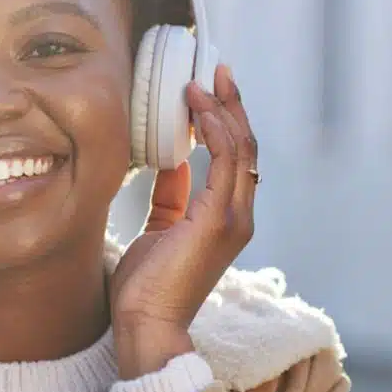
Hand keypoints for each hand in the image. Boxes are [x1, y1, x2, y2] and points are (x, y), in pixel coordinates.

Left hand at [111, 65, 258, 378]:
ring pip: (242, 148)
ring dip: (224, 109)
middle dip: (231, 105)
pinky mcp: (219, 221)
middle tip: (215, 70)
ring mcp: (234, 218)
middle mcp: (239, 216)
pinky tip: (197, 108)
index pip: (236, 159)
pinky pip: (227, 161)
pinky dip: (215, 129)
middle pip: (246, 146)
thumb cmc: (146, 284)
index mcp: (226, 218)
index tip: (207, 89)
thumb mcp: (160, 228)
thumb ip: (172, 195)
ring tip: (203, 80)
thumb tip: (172, 161)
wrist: (145, 322)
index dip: (226, 121)